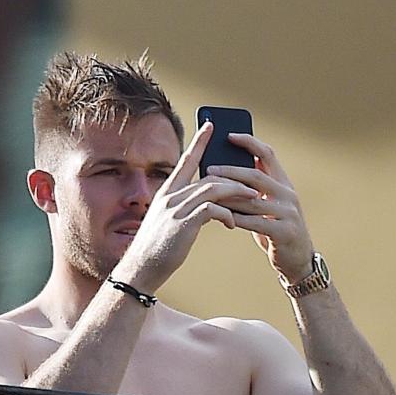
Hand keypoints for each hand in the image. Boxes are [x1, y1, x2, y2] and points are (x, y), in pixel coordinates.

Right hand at [117, 122, 259, 291]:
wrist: (141, 268)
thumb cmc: (156, 249)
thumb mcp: (168, 223)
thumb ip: (185, 209)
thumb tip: (207, 206)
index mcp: (166, 193)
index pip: (185, 160)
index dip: (199, 142)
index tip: (211, 126)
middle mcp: (170, 196)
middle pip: (208, 176)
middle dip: (234, 177)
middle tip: (253, 182)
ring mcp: (176, 208)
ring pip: (214, 189)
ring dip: (237, 194)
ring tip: (254, 199)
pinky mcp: (184, 223)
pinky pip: (213, 209)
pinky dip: (227, 214)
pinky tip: (232, 224)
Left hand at [207, 135, 313, 283]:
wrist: (298, 260)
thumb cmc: (276, 229)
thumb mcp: (269, 205)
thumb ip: (254, 189)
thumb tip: (226, 171)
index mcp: (283, 183)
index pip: (267, 154)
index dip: (249, 142)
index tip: (229, 135)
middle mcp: (288, 194)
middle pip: (257, 175)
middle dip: (231, 170)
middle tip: (210, 168)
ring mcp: (288, 213)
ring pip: (253, 200)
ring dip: (229, 196)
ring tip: (209, 192)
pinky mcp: (284, 232)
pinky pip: (256, 223)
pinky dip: (237, 218)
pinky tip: (221, 216)